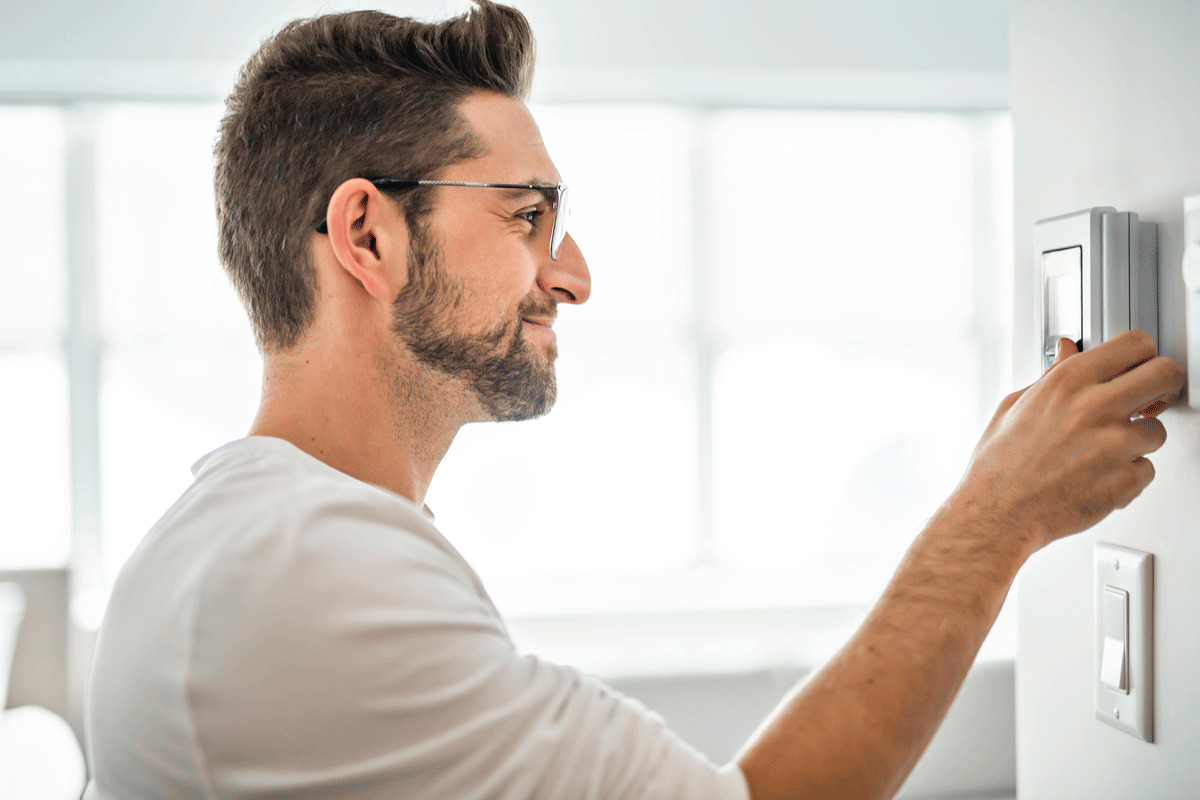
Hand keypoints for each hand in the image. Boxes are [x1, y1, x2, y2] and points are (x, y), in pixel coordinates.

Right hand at [954, 330, 1184, 554]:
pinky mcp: (1125, 480)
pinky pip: (1145, 470)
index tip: (1140, 364)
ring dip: (1137, 441)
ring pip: (1157, 431)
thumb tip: (1067, 351)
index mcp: (1067, 383)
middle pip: (1165, 374)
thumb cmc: (999, 465)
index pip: (1134, 345)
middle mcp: (1095, 407)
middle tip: (1155, 396)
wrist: (998, 512)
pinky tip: (1096, 477)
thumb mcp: (1015, 406)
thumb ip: (1052, 375)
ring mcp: (1115, 445)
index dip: (1142, 354)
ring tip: (1101, 452)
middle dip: (1164, 384)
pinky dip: (1126, 476)